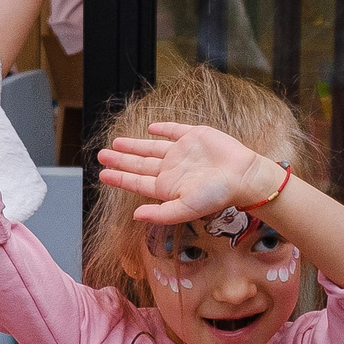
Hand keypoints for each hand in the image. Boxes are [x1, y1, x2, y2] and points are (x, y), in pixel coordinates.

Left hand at [96, 122, 282, 225]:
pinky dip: (162, 129)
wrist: (243, 175)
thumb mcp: (185, 208)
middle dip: (120, 160)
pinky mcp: (194, 136)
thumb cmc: (217, 195)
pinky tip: (151, 128)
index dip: (119, 178)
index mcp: (167, 186)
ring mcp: (182, 152)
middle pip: (139, 164)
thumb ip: (160, 214)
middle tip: (101, 155)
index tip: (102, 174)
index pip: (137, 181)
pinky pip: (174, 131)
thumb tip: (135, 215)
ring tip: (116, 143)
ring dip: (134, 145)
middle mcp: (172, 169)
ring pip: (151, 148)